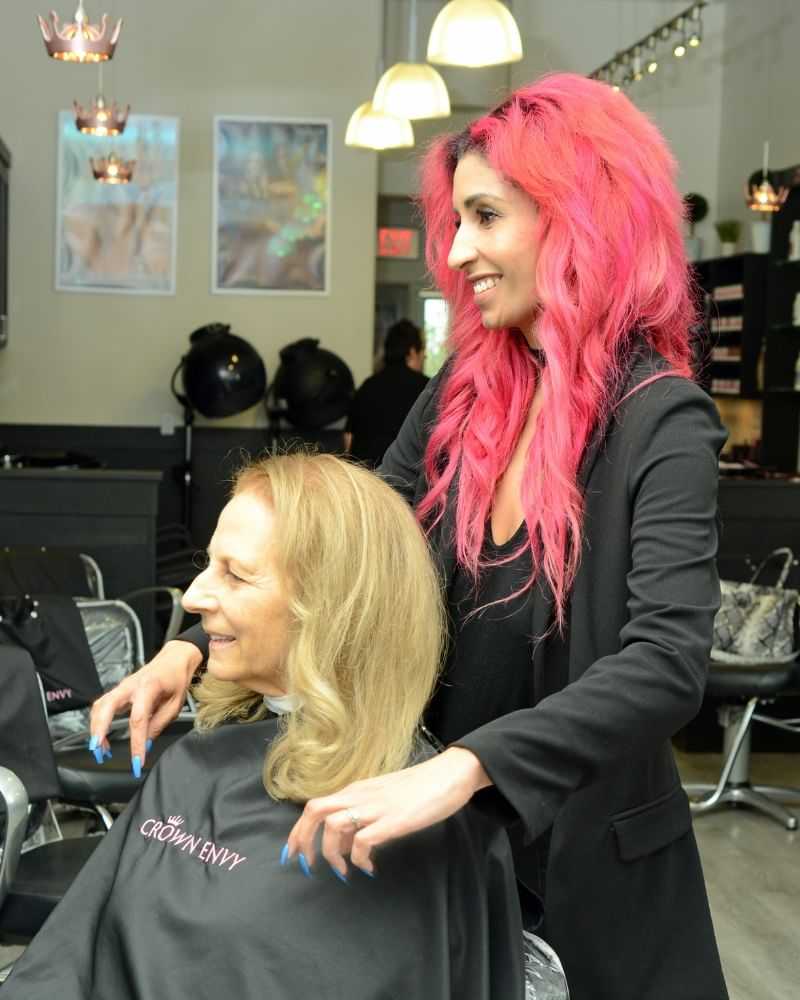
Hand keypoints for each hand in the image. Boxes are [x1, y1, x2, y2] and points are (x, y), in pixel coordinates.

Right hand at [88, 639, 201, 772]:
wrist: (175, 658)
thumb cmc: (176, 678)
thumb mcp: (175, 704)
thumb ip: (159, 724)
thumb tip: (146, 744)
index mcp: (148, 687)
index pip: (138, 719)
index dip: (136, 742)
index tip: (137, 761)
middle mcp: (130, 685)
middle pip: (106, 706)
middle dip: (99, 731)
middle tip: (99, 752)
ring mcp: (122, 687)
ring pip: (100, 706)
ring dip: (96, 729)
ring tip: (101, 751)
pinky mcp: (119, 691)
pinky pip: (102, 706)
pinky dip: (98, 723)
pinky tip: (103, 738)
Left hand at [284, 747, 490, 878]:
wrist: (449, 774)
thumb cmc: (419, 787)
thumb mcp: (383, 797)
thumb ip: (362, 814)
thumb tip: (347, 841)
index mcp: (356, 789)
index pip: (315, 805)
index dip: (298, 831)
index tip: (293, 853)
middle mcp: (360, 795)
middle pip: (315, 811)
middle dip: (302, 839)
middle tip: (306, 865)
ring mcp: (376, 807)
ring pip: (334, 826)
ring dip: (332, 854)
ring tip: (344, 872)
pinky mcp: (394, 820)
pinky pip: (364, 841)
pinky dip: (359, 859)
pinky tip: (368, 868)